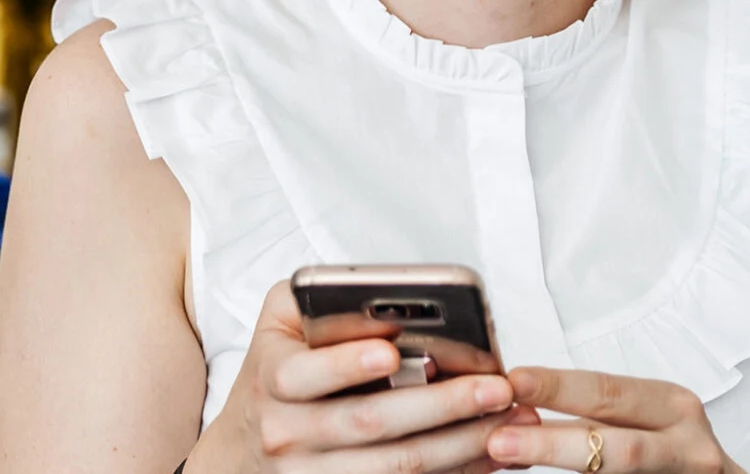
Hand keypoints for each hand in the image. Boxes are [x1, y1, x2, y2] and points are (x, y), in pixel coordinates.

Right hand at [188, 282, 536, 473]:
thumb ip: (313, 298)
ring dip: (460, 445)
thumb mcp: (276, 328)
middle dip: (439, 405)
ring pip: (397, 467)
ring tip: (507, 420)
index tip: (393, 352)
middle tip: (493, 387)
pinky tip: (489, 455)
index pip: (305, 374)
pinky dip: (456, 473)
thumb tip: (373, 293)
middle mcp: (288, 433)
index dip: (348, 364)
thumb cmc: (274, 378)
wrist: (243, 454)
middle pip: (369, 423)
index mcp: (273, 380)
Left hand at [485, 368, 743, 473]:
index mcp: (673, 407)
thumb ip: (592, 416)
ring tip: (511, 461)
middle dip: (554, 443)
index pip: (608, 392)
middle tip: (500, 438)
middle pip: (618, 447)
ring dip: (563, 469)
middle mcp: (689, 446)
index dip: (559, 388)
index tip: (513, 381)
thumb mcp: (641, 420)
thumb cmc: (670, 450)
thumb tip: (517, 411)